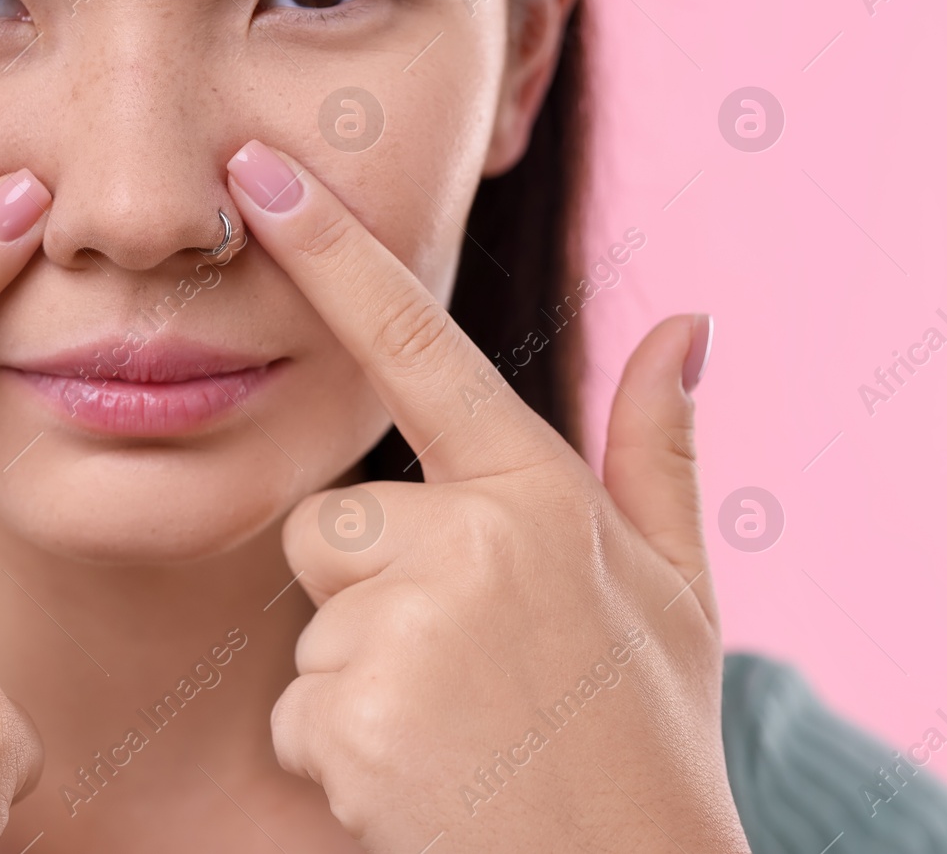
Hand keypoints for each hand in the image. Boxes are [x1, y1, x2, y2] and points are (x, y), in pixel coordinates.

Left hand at [226, 141, 748, 853]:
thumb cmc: (645, 737)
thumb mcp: (674, 591)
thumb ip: (658, 453)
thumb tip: (685, 324)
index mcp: (537, 494)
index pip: (417, 345)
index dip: (333, 251)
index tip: (261, 169)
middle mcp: (471, 540)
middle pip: (328, 524)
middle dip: (370, 591)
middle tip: (463, 669)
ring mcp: (406, 628)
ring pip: (315, 617)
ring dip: (359, 674)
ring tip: (452, 727)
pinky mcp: (348, 714)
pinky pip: (298, 707)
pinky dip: (342, 748)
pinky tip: (420, 777)